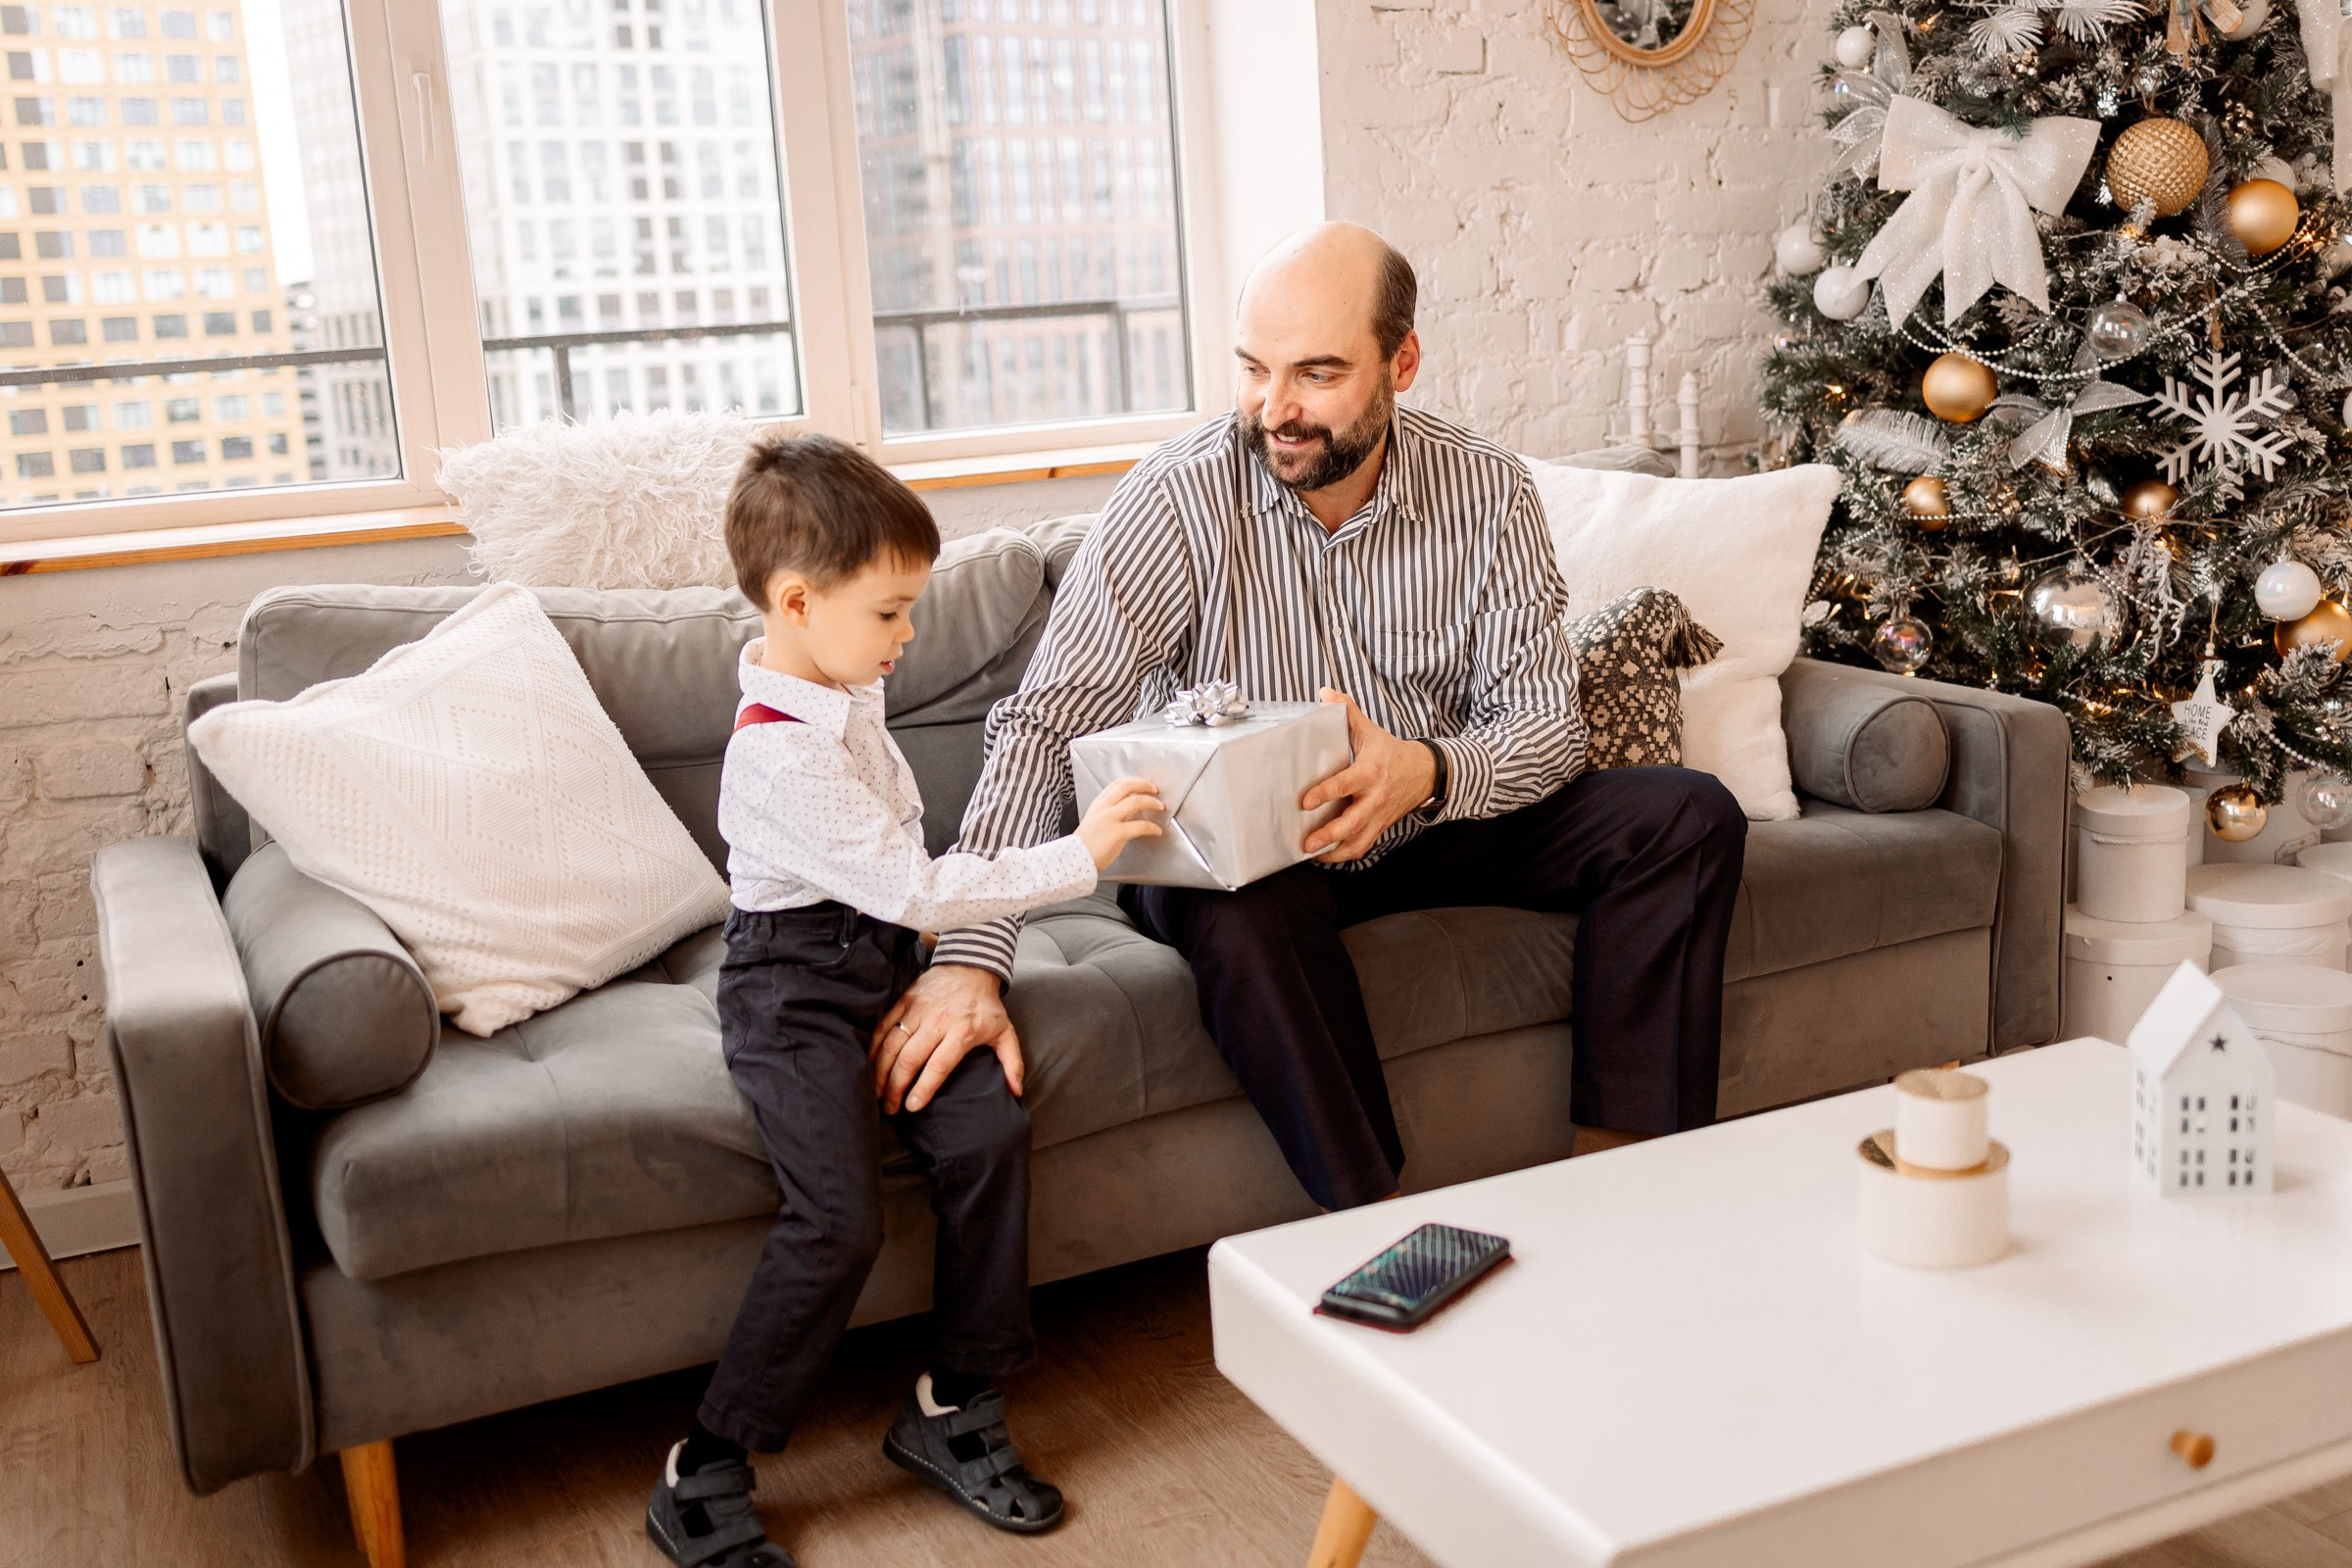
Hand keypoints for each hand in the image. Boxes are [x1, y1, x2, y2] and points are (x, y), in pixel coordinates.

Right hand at [871, 963, 1021, 1113]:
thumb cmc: (986, 1006)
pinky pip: (883, 1027)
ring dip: (880, 1072)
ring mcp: (918, 1010)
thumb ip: (1012, 1063)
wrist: (970, 966)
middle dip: (895, 1087)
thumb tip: (1015, 1091)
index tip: (912, 1107)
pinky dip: (873, 1048)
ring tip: (876, 1093)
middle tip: (889, 1108)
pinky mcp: (904, 1001)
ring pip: (892, 1045)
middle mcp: (937, 1022)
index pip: (939, 1065)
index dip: (923, 1088)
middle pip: (909, 1059)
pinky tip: (869, 1066)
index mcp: (962, 1032)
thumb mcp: (1005, 1032)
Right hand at [1076, 775, 1164, 869]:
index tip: (1143, 785)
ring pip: (1136, 802)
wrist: (1075, 858)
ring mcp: (1110, 819)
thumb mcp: (1094, 820)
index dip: (1134, 781)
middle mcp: (1104, 807)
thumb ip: (1110, 812)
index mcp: (1098, 803)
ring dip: (1152, 802)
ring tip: (1160, 807)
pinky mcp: (1117, 833)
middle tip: (1155, 790)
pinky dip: (1152, 827)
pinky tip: (1156, 831)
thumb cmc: (1086, 844)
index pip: (1117, 784)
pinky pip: (1141, 826)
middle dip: (1144, 785)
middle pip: (1127, 786)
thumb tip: (1131, 808)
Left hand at [1299, 688, 1437, 862]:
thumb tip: (1325, 693)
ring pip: (1358, 841)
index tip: (1304, 802)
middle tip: (1306, 842)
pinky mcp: (1380, 827)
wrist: (1425, 773)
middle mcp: (1375, 798)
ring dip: (1334, 851)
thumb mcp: (1370, 730)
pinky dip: (1344, 854)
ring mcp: (1379, 816)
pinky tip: (1324, 855)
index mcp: (1371, 772)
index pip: (1345, 784)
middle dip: (1328, 834)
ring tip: (1311, 854)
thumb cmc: (1390, 752)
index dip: (1325, 794)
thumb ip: (1347, 712)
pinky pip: (1363, 846)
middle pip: (1352, 822)